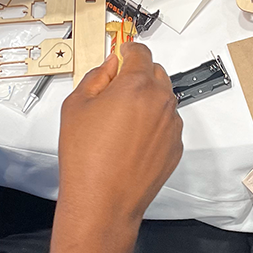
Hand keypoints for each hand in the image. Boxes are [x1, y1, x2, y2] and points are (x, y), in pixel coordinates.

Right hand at [47, 44, 182, 252]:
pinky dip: (153, 125)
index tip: (120, 56)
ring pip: (163, 99)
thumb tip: (111, 64)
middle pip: (156, 72)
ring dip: (147, 100)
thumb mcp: (76, 106)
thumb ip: (96, 76)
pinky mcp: (176, 147)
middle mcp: (161, 101)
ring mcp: (173, 125)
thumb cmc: (85, 155)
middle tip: (115, 93)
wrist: (103, 202)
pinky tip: (131, 142)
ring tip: (121, 123)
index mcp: (137, 85)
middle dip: (138, 75)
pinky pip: (167, 124)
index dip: (127, 51)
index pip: (141, 51)